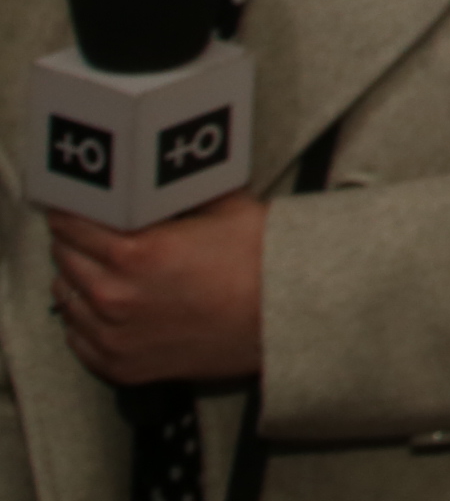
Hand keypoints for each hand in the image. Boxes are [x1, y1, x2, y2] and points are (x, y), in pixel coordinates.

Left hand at [48, 195, 265, 384]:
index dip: (73, 207)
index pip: (70, 223)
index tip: (77, 202)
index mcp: (134, 252)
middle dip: (75, 239)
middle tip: (93, 228)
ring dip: (78, 277)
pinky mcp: (122, 366)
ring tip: (103, 265)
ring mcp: (115, 336)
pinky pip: (77, 337)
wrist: (290, 316)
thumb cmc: (263, 259)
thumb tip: (152, 179)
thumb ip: (174, 194)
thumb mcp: (222, 205)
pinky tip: (107, 302)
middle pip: (62, 257)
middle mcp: (114, 296)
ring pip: (65, 297)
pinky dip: (85, 317)